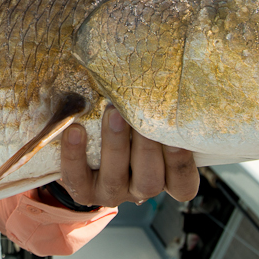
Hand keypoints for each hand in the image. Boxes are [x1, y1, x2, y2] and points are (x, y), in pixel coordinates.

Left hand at [53, 105, 198, 207]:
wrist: (90, 155)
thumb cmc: (131, 130)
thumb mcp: (148, 125)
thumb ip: (157, 111)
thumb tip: (160, 66)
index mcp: (165, 178)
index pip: (183, 183)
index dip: (181, 163)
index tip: (177, 137)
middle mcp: (141, 189)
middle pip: (150, 179)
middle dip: (146, 147)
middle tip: (141, 114)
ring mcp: (111, 192)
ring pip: (115, 178)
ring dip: (114, 144)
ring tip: (112, 113)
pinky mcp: (83, 191)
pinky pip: (76, 178)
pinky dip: (75, 155)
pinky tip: (75, 130)